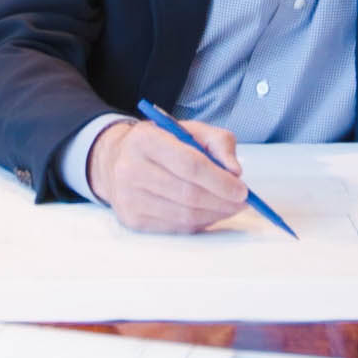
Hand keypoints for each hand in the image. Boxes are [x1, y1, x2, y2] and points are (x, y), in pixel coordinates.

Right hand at [87, 116, 248, 233]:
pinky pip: (176, 227)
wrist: (116, 160)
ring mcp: (129, 198)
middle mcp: (131, 169)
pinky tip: (209, 213)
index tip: (241, 189)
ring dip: (214, 215)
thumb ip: (218, 142)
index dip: (220, 180)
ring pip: (184, 215)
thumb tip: (234, 171)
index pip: (189, 164)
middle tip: (241, 202)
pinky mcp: (132, 219)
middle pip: (188, 194)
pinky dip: (199, 223)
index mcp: (145, 139)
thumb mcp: (188, 130)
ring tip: (228, 207)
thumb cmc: (159, 144)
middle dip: (222, 201)